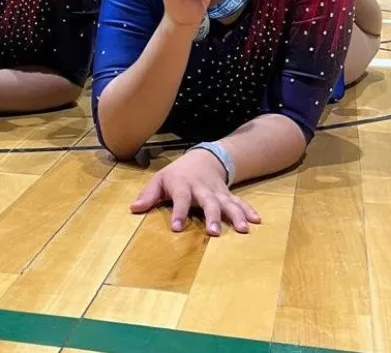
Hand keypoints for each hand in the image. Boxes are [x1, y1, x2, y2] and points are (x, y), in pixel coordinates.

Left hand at [131, 148, 260, 235]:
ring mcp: (217, 192)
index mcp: (183, 186)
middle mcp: (202, 189)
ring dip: (235, 215)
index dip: (178, 213)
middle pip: (208, 202)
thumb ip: (148, 195)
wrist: (202, 157)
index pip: (180, 199)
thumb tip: (133, 209)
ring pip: (227, 203)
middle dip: (212, 217)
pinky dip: (248, 210)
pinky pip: (239, 202)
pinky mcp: (227, 195)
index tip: (177, 228)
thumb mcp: (160, 180)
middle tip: (214, 232)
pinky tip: (257, 220)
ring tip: (244, 229)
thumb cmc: (177, 174)